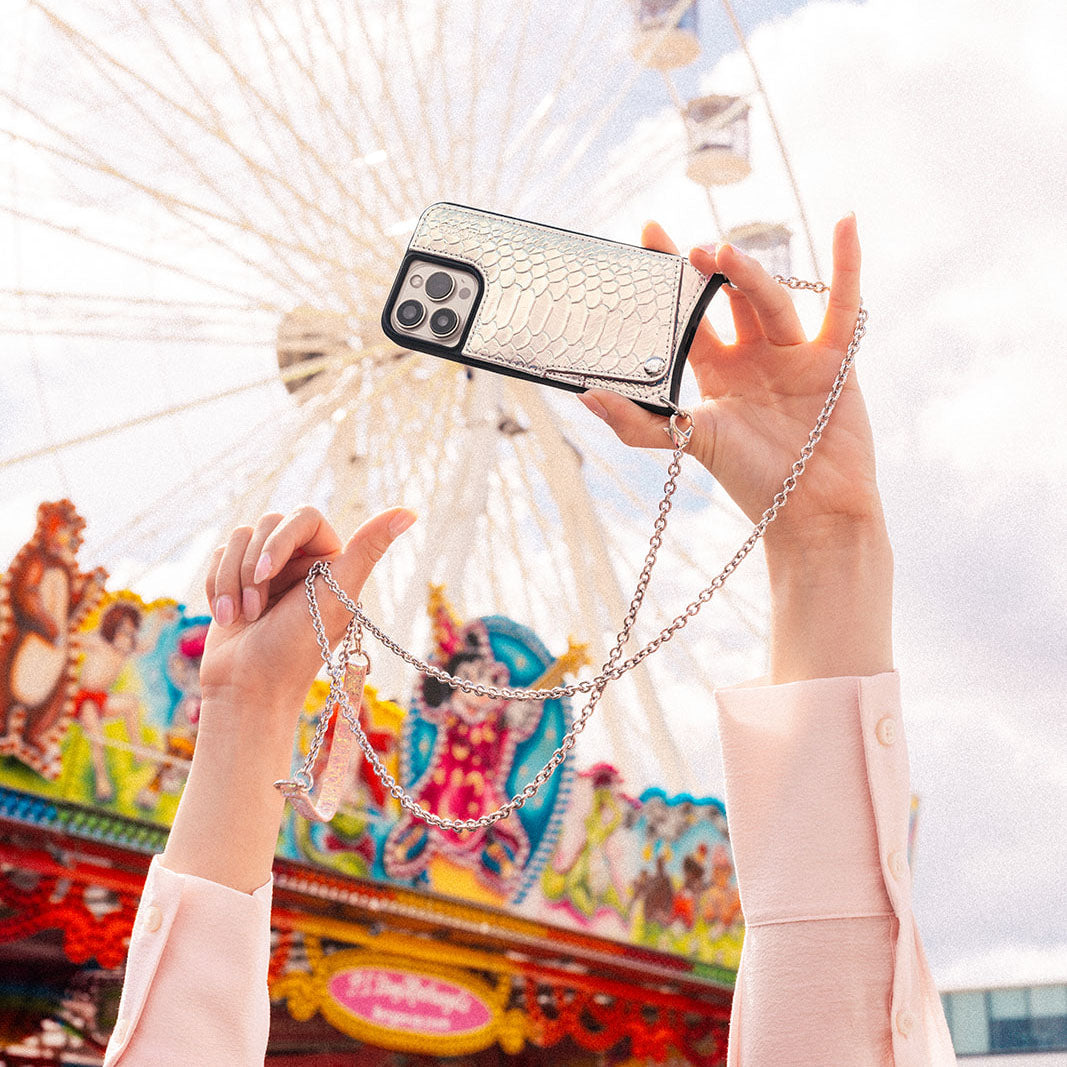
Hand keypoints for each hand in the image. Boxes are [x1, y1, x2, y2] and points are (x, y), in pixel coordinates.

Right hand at [201, 505, 416, 728]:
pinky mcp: (238, 580)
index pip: (304, 516)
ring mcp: (268, 570)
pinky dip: (218, 587)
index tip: (268, 573)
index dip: (281, 540)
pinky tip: (229, 617)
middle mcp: (302, 560)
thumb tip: (409, 512)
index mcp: (332, 560)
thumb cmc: (296, 647)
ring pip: (240, 537)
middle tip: (258, 610)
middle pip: (268, 523)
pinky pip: (220, 555)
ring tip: (244, 618)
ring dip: (234, 581)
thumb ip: (369, 549)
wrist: (247, 688)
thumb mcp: (338, 595)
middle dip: (253, 568)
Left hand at [579, 214, 882, 557]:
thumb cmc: (751, 479)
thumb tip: (585, 396)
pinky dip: (846, 265)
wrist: (809, 511)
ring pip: (769, 300)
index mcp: (717, 370)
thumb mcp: (688, 442)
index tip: (646, 234)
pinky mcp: (834, 358)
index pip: (688, 315)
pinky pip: (843, 304)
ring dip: (748, 273)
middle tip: (682, 246)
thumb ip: (638, 423)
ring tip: (721, 253)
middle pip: (728, 297)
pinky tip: (844, 223)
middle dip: (706, 269)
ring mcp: (793, 353)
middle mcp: (753, 355)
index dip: (671, 278)